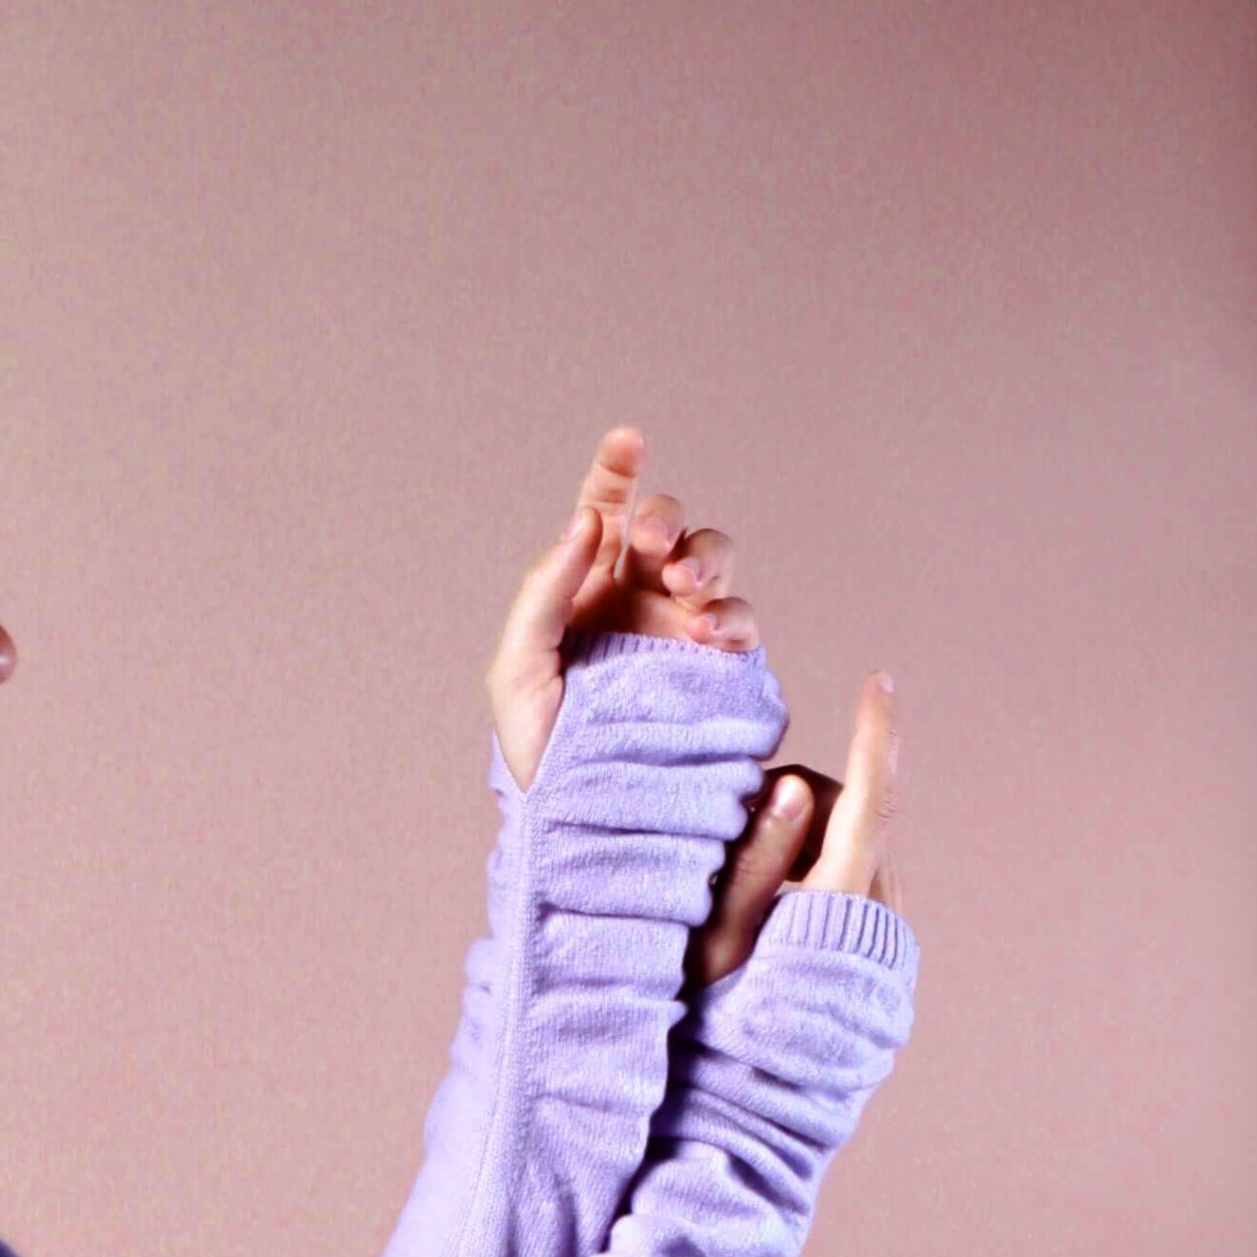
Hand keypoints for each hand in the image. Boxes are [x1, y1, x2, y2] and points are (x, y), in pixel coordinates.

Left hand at [484, 423, 760, 798]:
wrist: (583, 816)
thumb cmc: (538, 749)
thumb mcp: (517, 671)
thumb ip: (543, 594)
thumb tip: (585, 523)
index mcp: (586, 589)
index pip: (604, 513)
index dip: (616, 470)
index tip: (627, 440)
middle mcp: (639, 600)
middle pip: (667, 527)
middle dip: (665, 520)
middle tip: (650, 546)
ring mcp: (681, 632)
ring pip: (712, 562)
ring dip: (705, 559)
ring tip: (685, 590)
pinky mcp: (718, 671)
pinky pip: (740, 624)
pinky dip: (734, 616)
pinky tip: (712, 633)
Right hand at [683, 672, 903, 995]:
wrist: (754, 1112)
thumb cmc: (715, 1027)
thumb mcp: (718, 938)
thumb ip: (754, 859)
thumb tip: (789, 783)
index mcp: (841, 904)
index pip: (872, 801)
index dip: (877, 737)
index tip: (881, 683)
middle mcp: (877, 917)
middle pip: (852, 813)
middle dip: (798, 800)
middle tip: (731, 837)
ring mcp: (884, 939)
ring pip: (855, 846)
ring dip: (805, 839)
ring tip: (746, 887)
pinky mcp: (878, 958)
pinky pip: (854, 883)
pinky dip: (816, 871)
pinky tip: (772, 914)